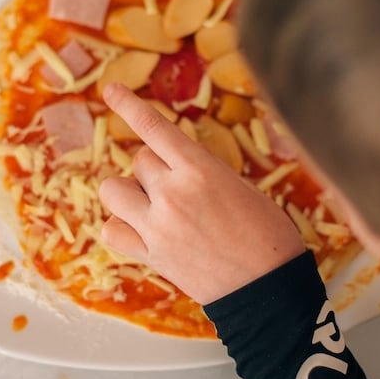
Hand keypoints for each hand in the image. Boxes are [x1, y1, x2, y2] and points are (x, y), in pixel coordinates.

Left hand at [98, 83, 305, 303]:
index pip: (153, 127)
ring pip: (113, 189)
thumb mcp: (241, 187)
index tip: (110, 89)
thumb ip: (202, 171)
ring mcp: (156, 226)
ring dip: (129, 192)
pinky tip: (141, 230)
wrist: (268, 289)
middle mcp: (172, 193)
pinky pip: (111, 230)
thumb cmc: (269, 235)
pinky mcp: (149, 255)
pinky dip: (121, 226)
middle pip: (140, 159)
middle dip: (157, 169)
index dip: (129, 104)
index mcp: (201, 169)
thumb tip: (176, 165)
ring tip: (152, 205)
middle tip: (184, 190)